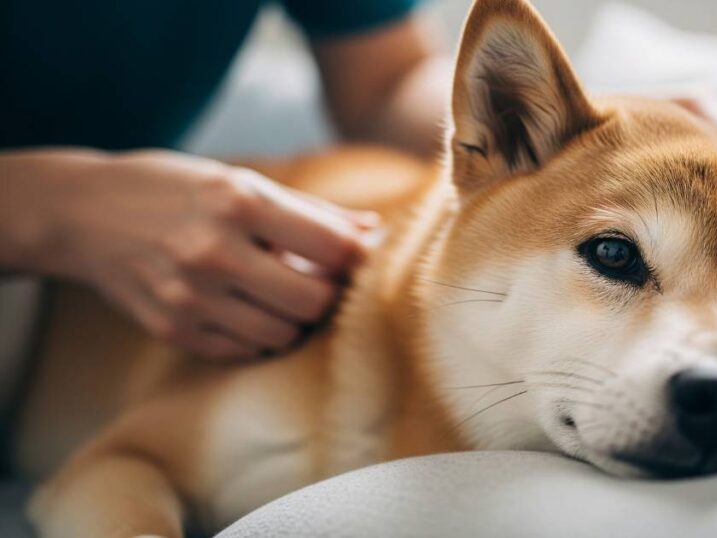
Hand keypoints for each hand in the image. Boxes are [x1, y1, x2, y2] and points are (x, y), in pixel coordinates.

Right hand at [2, 149, 376, 359]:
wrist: (78, 213)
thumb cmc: (171, 189)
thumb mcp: (238, 181)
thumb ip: (311, 211)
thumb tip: (373, 231)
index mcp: (238, 203)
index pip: (333, 247)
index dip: (358, 256)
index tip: (358, 255)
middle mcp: (214, 252)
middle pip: (315, 301)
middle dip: (328, 294)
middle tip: (319, 279)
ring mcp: (190, 297)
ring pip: (284, 335)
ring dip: (295, 319)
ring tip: (280, 293)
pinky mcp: (173, 330)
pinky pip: (245, 351)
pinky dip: (259, 335)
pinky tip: (247, 308)